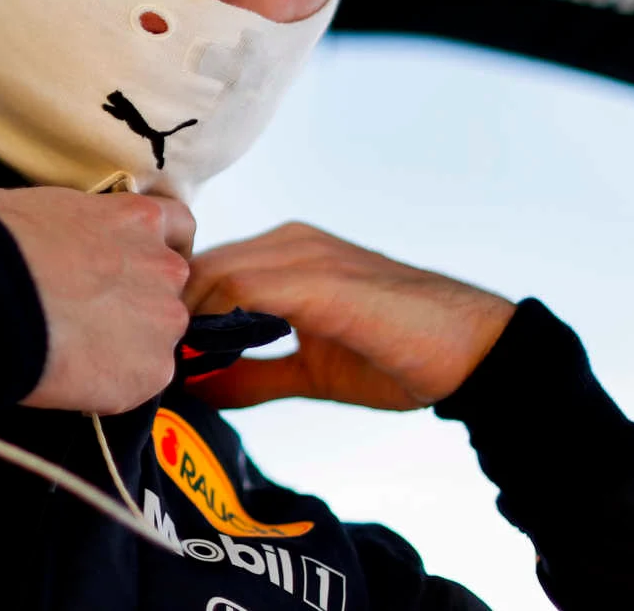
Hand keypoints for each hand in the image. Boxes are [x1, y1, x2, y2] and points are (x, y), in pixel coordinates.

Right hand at [0, 187, 193, 414]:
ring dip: (127, 346)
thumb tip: (59, 242)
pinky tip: (74, 377)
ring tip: (76, 353)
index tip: (129, 266)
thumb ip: (75, 226)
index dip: (153, 250)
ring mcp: (164, 321)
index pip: (178, 227)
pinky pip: (139, 381)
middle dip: (137, 303)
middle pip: (168, 290)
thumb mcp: (41, 206)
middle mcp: (165, 266)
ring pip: (156, 339)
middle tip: (90, 318)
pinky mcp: (152, 372)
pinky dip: (113, 383)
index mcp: (139, 218)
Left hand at [181, 222, 514, 410]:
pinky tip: (208, 363)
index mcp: (285, 253)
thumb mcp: (312, 370)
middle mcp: (288, 241)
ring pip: (212, 274)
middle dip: (172, 321)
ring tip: (178, 373)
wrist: (474, 351)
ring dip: (188, 324)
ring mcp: (303, 253)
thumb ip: (255, 375)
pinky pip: (244, 289)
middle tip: (159, 371)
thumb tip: (198, 391)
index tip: (162, 362)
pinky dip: (216, 325)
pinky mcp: (318, 278)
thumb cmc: (399, 355)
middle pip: (197, 269)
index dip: (176, 317)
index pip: (203, 272)